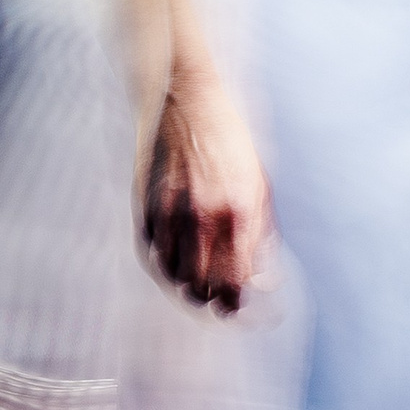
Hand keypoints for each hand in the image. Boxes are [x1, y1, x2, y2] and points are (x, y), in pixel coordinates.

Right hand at [137, 70, 272, 314]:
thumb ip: (261, 232)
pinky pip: (155, 256)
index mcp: (237, 211)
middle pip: (202, 288)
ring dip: (189, 287)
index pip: (235, 282)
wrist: (188, 101)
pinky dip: (167, 267)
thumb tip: (263, 276)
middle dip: (213, 300)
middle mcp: (201, 217)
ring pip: (175, 277)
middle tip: (221, 300)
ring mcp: (169, 213)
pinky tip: (179, 261)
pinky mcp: (146, 207)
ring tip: (201, 283)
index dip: (238, 303)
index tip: (241, 308)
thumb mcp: (260, 183)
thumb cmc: (232, 142)